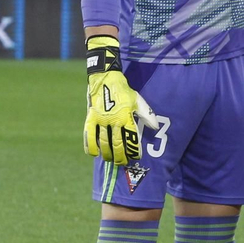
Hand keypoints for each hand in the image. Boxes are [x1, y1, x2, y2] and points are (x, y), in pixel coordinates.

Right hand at [83, 36, 154, 165]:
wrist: (105, 78)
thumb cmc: (123, 90)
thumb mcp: (137, 100)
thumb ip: (146, 114)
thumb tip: (155, 127)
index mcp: (126, 116)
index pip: (131, 137)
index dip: (134, 149)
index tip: (136, 156)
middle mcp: (113, 120)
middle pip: (116, 143)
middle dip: (120, 156)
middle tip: (122, 163)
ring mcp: (100, 119)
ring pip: (102, 141)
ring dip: (106, 153)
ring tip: (109, 160)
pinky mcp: (90, 117)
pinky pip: (88, 134)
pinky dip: (90, 145)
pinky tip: (93, 153)